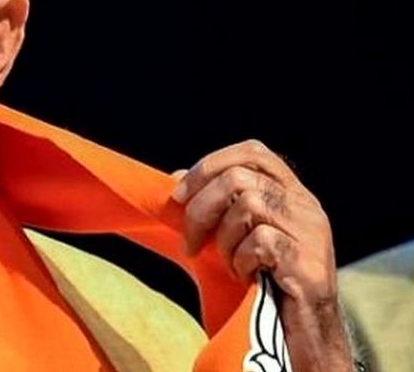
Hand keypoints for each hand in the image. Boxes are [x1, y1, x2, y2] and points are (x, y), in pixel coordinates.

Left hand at [171, 139, 352, 371]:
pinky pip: (261, 241)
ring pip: (249, 205)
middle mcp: (306, 205)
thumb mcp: (238, 238)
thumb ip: (217, 207)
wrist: (303, 334)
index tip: (180, 193)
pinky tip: (245, 276)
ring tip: (228, 263)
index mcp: (291, 193)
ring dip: (223, 240)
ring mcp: (311, 232)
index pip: (254, 152)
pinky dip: (241, 260)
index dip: (210, 164)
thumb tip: (176, 178)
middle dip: (201, 208)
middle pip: (240, 177)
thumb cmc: (264, 283)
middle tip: (190, 242)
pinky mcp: (309, 262)